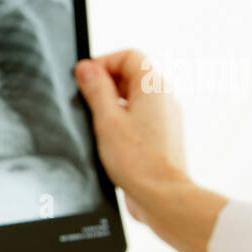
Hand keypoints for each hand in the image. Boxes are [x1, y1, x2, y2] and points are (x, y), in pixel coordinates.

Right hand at [75, 50, 229, 251]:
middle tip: (86, 103)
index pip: (128, 56)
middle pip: (131, 75)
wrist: (161, 195)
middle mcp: (164, 97)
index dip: (103, 63)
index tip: (85, 80)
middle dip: (105, 85)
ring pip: (134, 97)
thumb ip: (96, 90)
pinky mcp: (162, 135)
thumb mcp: (106, 120)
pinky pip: (140, 117)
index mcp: (153, 87)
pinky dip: (122, 121)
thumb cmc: (138, 161)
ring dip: (112, 105)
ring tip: (98, 125)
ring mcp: (166, 117)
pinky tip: (110, 140)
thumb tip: (86, 68)